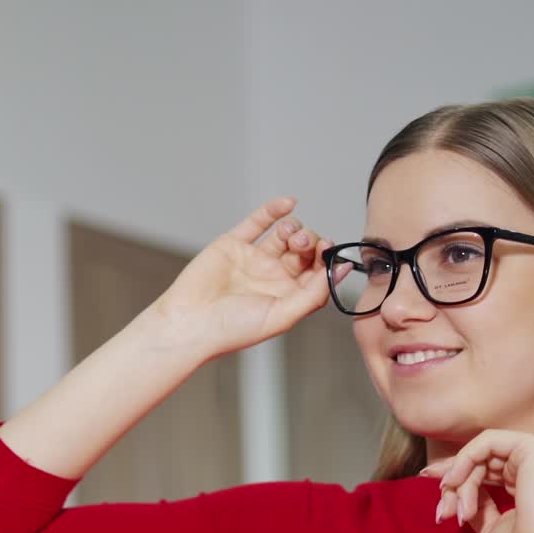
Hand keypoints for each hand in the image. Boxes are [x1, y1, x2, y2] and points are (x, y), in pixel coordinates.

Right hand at [151, 197, 348, 361]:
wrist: (190, 322)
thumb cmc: (233, 329)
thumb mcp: (283, 316)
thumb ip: (314, 294)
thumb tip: (343, 269)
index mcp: (287, 297)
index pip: (317, 272)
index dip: (326, 258)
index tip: (327, 250)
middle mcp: (272, 277)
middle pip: (304, 250)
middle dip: (309, 243)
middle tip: (301, 245)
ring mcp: (253, 259)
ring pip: (284, 234)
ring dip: (295, 228)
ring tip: (289, 235)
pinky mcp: (233, 244)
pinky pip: (257, 221)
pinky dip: (274, 210)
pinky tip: (288, 203)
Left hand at [422, 430, 533, 532]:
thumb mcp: (490, 526)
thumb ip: (475, 505)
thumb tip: (451, 492)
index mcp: (524, 482)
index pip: (482, 470)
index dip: (455, 479)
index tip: (436, 495)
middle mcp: (532, 464)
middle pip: (477, 463)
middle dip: (452, 486)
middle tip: (442, 512)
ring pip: (478, 456)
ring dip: (459, 483)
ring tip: (458, 512)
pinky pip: (486, 442)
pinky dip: (464, 460)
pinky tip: (455, 482)